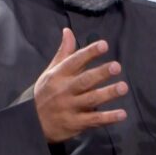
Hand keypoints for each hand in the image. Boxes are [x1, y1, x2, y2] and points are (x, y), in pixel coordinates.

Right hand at [34, 28, 127, 142]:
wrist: (32, 123)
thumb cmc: (46, 93)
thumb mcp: (51, 72)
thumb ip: (64, 53)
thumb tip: (68, 31)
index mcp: (59, 75)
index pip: (75, 61)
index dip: (89, 52)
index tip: (104, 45)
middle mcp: (64, 90)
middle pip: (85, 80)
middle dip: (101, 73)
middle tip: (116, 66)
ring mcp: (70, 107)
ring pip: (91, 99)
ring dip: (108, 93)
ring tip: (123, 87)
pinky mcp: (75, 123)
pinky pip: (93, 120)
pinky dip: (108, 117)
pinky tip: (122, 114)